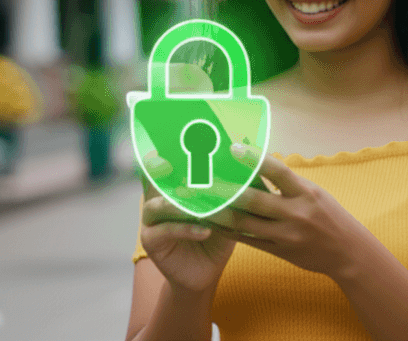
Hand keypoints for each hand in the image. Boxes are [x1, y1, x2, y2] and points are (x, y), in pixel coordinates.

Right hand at [138, 151, 236, 293]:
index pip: (169, 159)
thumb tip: (256, 158)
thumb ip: (237, 185)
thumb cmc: (220, 234)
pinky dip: (187, 229)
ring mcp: (150, 219)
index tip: (190, 137)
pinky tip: (206, 230)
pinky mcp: (150, 240)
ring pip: (159, 204)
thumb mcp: (230, 207)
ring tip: (203, 205)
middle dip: (170, 169)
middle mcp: (157, 196)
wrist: (206, 270)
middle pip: (156, 177)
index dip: (174, 147)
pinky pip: (166, 230)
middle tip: (188, 165)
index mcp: (174, 183)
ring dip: (182, 203)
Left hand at [202, 143, 367, 278]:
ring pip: (244, 223)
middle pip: (254, 200)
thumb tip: (258, 161)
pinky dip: (227, 230)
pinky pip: (247, 240)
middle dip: (226, 190)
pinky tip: (211, 222)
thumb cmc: (328, 215)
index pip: (278, 171)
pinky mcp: (278, 251)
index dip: (254, 159)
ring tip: (199, 201)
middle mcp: (295, 214)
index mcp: (305, 193)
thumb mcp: (313, 193)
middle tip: (203, 179)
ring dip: (219, 212)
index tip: (233, 147)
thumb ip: (287, 182)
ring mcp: (285, 235)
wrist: (346, 251)